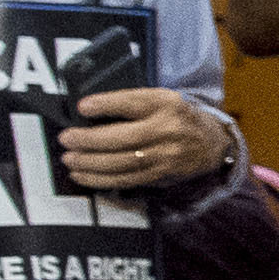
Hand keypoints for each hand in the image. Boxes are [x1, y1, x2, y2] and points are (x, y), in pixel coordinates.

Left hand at [59, 88, 228, 192]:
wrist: (211, 143)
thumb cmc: (176, 118)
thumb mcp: (161, 99)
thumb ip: (131, 103)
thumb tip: (87, 113)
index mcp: (167, 103)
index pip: (135, 102)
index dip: (107, 105)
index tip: (82, 107)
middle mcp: (169, 129)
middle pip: (125, 137)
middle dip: (90, 140)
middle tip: (67, 139)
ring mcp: (166, 155)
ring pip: (123, 163)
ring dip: (91, 163)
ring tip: (70, 159)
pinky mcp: (161, 175)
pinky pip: (126, 180)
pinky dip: (100, 179)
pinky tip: (82, 175)